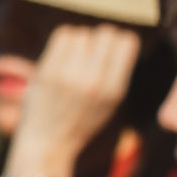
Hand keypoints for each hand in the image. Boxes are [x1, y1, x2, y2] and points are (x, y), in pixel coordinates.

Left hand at [5, 23, 142, 176]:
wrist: (48, 144)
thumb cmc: (80, 121)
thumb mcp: (110, 103)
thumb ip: (117, 72)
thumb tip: (117, 35)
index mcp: (114, 90)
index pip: (128, 41)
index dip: (119, 41)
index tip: (111, 51)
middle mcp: (95, 81)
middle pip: (106, 31)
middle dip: (100, 38)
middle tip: (91, 53)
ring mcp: (70, 75)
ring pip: (83, 32)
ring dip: (80, 40)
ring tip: (74, 59)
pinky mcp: (48, 71)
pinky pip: (63, 34)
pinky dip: (64, 40)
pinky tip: (62, 56)